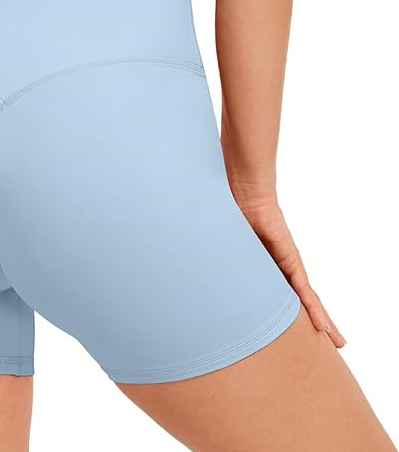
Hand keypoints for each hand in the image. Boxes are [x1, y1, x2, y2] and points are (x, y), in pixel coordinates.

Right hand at [233, 191, 345, 348]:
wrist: (244, 193)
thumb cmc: (231, 216)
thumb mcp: (228, 252)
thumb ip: (223, 268)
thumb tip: (201, 285)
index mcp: (266, 271)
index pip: (282, 299)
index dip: (291, 317)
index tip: (299, 334)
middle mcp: (281, 269)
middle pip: (301, 303)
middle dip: (315, 323)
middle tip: (334, 344)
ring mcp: (288, 265)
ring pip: (308, 301)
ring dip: (322, 322)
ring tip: (338, 341)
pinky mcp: (290, 261)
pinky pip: (303, 291)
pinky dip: (313, 310)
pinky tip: (324, 327)